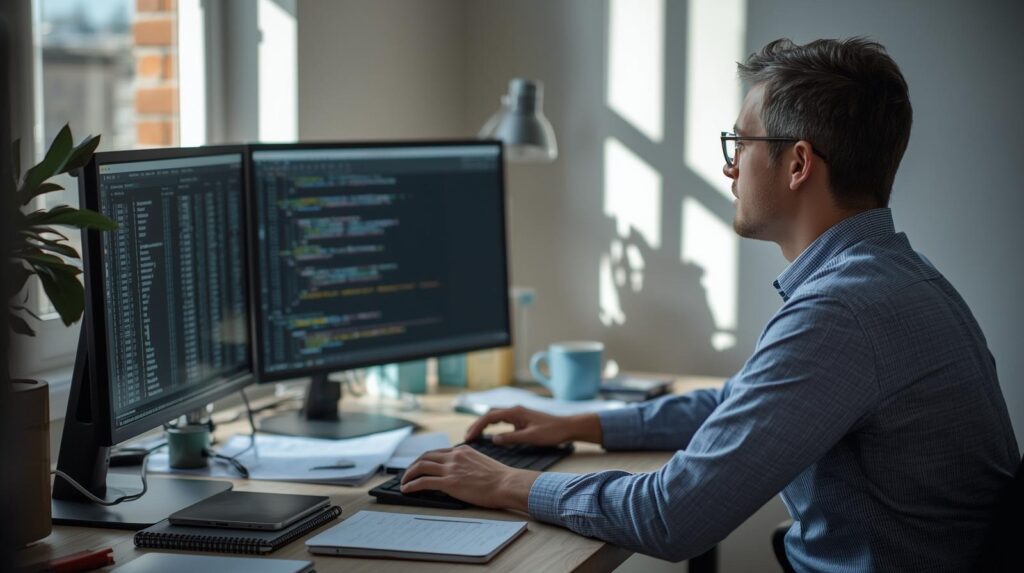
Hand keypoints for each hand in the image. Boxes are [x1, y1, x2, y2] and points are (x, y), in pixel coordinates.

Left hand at [400, 445, 538, 510]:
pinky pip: (423, 482)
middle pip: (425, 456)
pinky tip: (407, 490)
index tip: (419, 466)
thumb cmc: (501, 479)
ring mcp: (451, 468)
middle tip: (407, 474)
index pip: (437, 452)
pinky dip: (412, 485)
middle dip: (413, 465)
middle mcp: (454, 456)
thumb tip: (460, 473)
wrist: (507, 484)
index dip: (425, 459)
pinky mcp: (449, 483)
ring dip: (408, 475)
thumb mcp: (482, 463)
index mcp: (463, 450)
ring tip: (404, 482)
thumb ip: (468, 464)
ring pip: (421, 467)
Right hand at [464, 406, 602, 445]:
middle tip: (467, 437)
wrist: (567, 427)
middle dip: (477, 425)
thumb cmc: (551, 432)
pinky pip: (502, 420)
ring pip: (495, 417)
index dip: (477, 427)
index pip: (489, 417)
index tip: (468, 437)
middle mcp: (514, 410)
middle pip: (489, 415)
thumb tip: (493, 439)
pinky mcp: (521, 419)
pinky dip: (492, 426)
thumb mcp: (530, 437)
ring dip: (483, 425)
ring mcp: (518, 414)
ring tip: (473, 436)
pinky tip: (489, 435)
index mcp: (515, 412)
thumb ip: (511, 438)